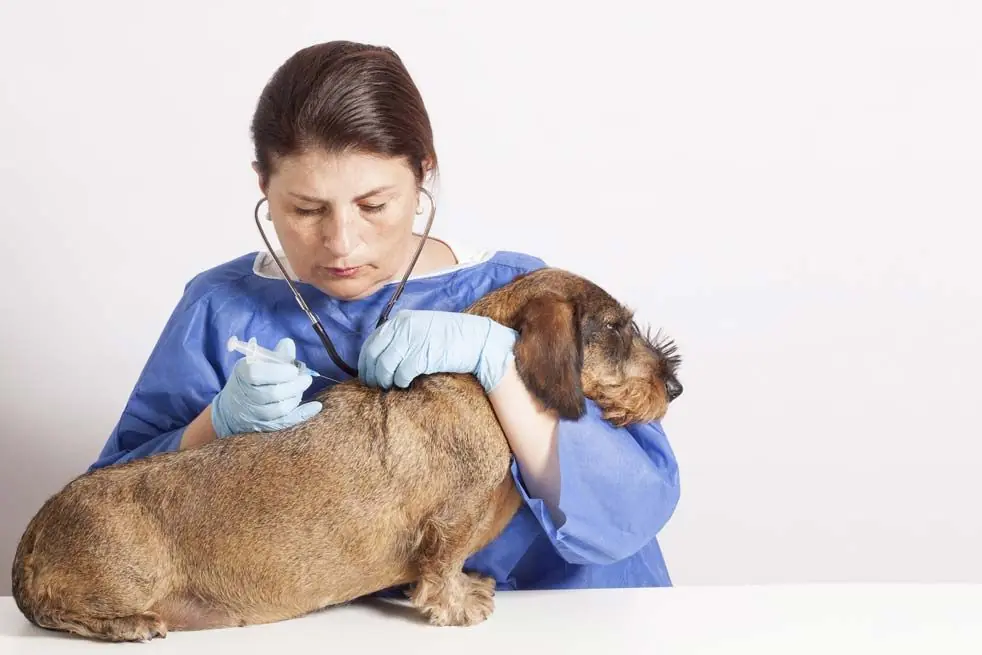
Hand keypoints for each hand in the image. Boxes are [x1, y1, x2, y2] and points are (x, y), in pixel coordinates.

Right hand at [211, 338, 321, 437]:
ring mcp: (255, 414)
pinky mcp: (265, 427)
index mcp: (243, 374)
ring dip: (296, 396)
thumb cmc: (249, 379)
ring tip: (301, 387)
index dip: (278, 371)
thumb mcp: (256, 362)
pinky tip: (316, 406)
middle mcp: (246, 396)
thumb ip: (274, 355)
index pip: (256, 374)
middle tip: (306, 378)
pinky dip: (303, 414)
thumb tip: (288, 344)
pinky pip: (286, 423)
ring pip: (281, 409)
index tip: (293, 369)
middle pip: (273, 393)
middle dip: (295, 384)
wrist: (233, 408)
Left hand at [358, 310, 516, 391]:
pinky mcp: (422, 356)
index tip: (368, 374)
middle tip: (376, 386)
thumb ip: (401, 336)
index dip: (366, 362)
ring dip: (384, 380)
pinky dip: (400, 382)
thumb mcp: (422, 327)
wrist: (478, 340)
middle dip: (372, 374)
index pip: (372, 342)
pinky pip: (401, 374)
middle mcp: (403, 328)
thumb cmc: (451, 337)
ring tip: (390, 387)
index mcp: (401, 320)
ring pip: (385, 366)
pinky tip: (405, 384)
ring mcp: (412, 341)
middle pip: (374, 355)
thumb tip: (381, 357)